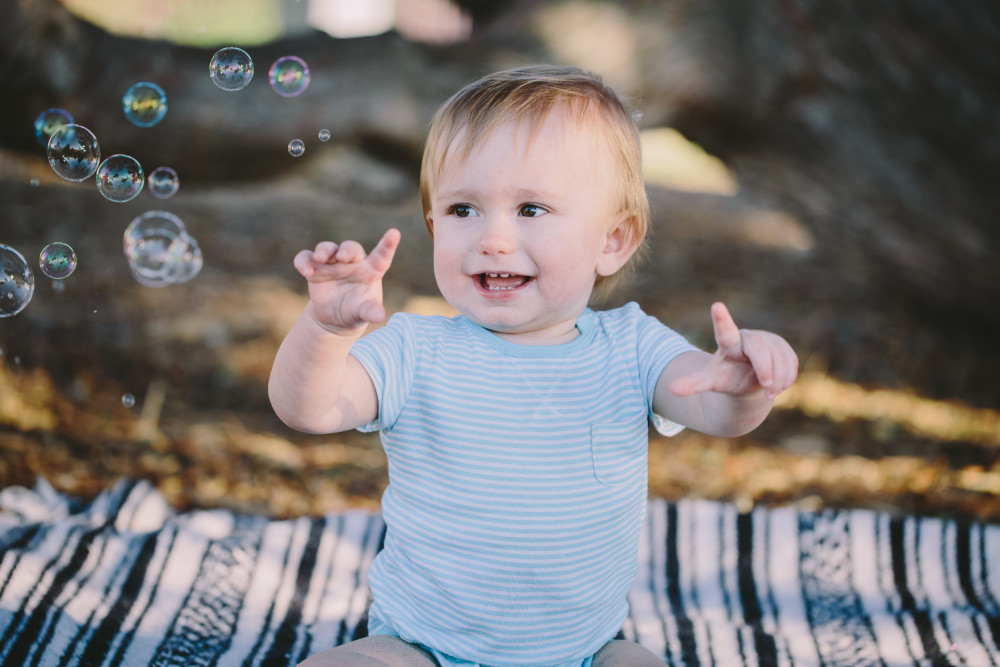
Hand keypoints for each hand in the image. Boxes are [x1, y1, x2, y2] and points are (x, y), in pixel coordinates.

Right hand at [293, 228, 400, 333]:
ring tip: (320, 259)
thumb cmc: (356, 311)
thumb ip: (371, 312)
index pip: (381, 256)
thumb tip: (379, 316)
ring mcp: (333, 264)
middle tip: (342, 257)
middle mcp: (352, 263)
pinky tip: (305, 271)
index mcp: (371, 271)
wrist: (335, 318)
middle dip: (346, 250)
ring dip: (324, 251)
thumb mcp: (364, 313)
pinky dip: (303, 261)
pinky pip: (306, 257)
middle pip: (351, 248)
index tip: (395, 233)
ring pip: (328, 248)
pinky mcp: (315, 269)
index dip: (388, 245)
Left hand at [670, 302, 797, 400]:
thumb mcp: (709, 381)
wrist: (747, 381)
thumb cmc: (725, 378)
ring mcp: (768, 341)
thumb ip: (692, 384)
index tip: (716, 306)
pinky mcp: (783, 348)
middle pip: (759, 347)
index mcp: (728, 344)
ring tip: (771, 393)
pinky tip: (780, 385)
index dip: (722, 320)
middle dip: (766, 368)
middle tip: (768, 387)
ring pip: (779, 356)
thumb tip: (671, 390)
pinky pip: (791, 362)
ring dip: (779, 378)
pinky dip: (788, 377)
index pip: (725, 332)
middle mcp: (748, 338)